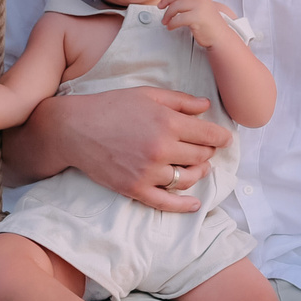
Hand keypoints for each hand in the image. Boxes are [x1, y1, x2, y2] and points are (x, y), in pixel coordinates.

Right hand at [42, 85, 229, 212]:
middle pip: (201, 156)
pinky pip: (167, 203)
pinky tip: (195, 203)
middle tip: (205, 148)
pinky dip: (185, 205)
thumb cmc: (110, 106)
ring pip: (188, 179)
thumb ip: (180, 101)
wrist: (74, 129)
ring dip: (199, 173)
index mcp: (167, 123)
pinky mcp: (135, 189)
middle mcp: (161, 149)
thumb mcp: (147, 95)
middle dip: (208, 152)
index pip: (209, 135)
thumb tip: (207, 106)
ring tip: (199, 167)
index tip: (225, 138)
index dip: (222, 137)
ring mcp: (149, 172)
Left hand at [157, 0, 238, 49]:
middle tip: (160, 7)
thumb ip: (191, 4)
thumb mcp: (203, 10)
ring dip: (167, 15)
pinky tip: (170, 27)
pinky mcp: (197, 17)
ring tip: (165, 21)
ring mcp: (199, 7)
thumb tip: (173, 5)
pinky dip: (171, 24)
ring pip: (176, 6)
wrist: (221, 37)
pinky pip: (178, 19)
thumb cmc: (210, 26)